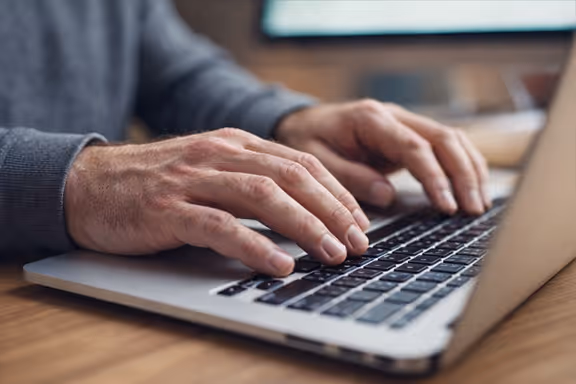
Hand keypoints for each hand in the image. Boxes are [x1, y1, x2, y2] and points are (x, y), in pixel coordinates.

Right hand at [65, 128, 370, 275]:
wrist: (88, 184)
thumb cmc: (155, 184)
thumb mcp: (210, 170)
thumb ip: (250, 181)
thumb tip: (302, 212)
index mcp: (234, 144)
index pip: (301, 163)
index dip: (337, 192)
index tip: (360, 221)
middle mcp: (218, 154)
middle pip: (291, 177)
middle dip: (333, 210)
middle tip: (359, 242)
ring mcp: (192, 179)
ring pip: (263, 196)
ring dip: (305, 226)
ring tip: (332, 253)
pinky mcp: (168, 208)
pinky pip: (220, 226)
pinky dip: (255, 246)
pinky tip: (279, 264)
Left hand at [276, 100, 490, 214]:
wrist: (302, 121)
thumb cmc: (306, 139)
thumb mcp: (315, 160)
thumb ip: (349, 176)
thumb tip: (388, 195)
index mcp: (370, 119)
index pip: (414, 146)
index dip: (435, 177)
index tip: (446, 205)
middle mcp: (393, 116)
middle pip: (444, 139)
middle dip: (463, 174)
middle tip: (472, 209)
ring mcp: (404, 124)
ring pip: (451, 139)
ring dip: (469, 170)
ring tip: (478, 204)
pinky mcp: (408, 136)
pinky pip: (444, 146)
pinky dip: (461, 165)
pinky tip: (471, 187)